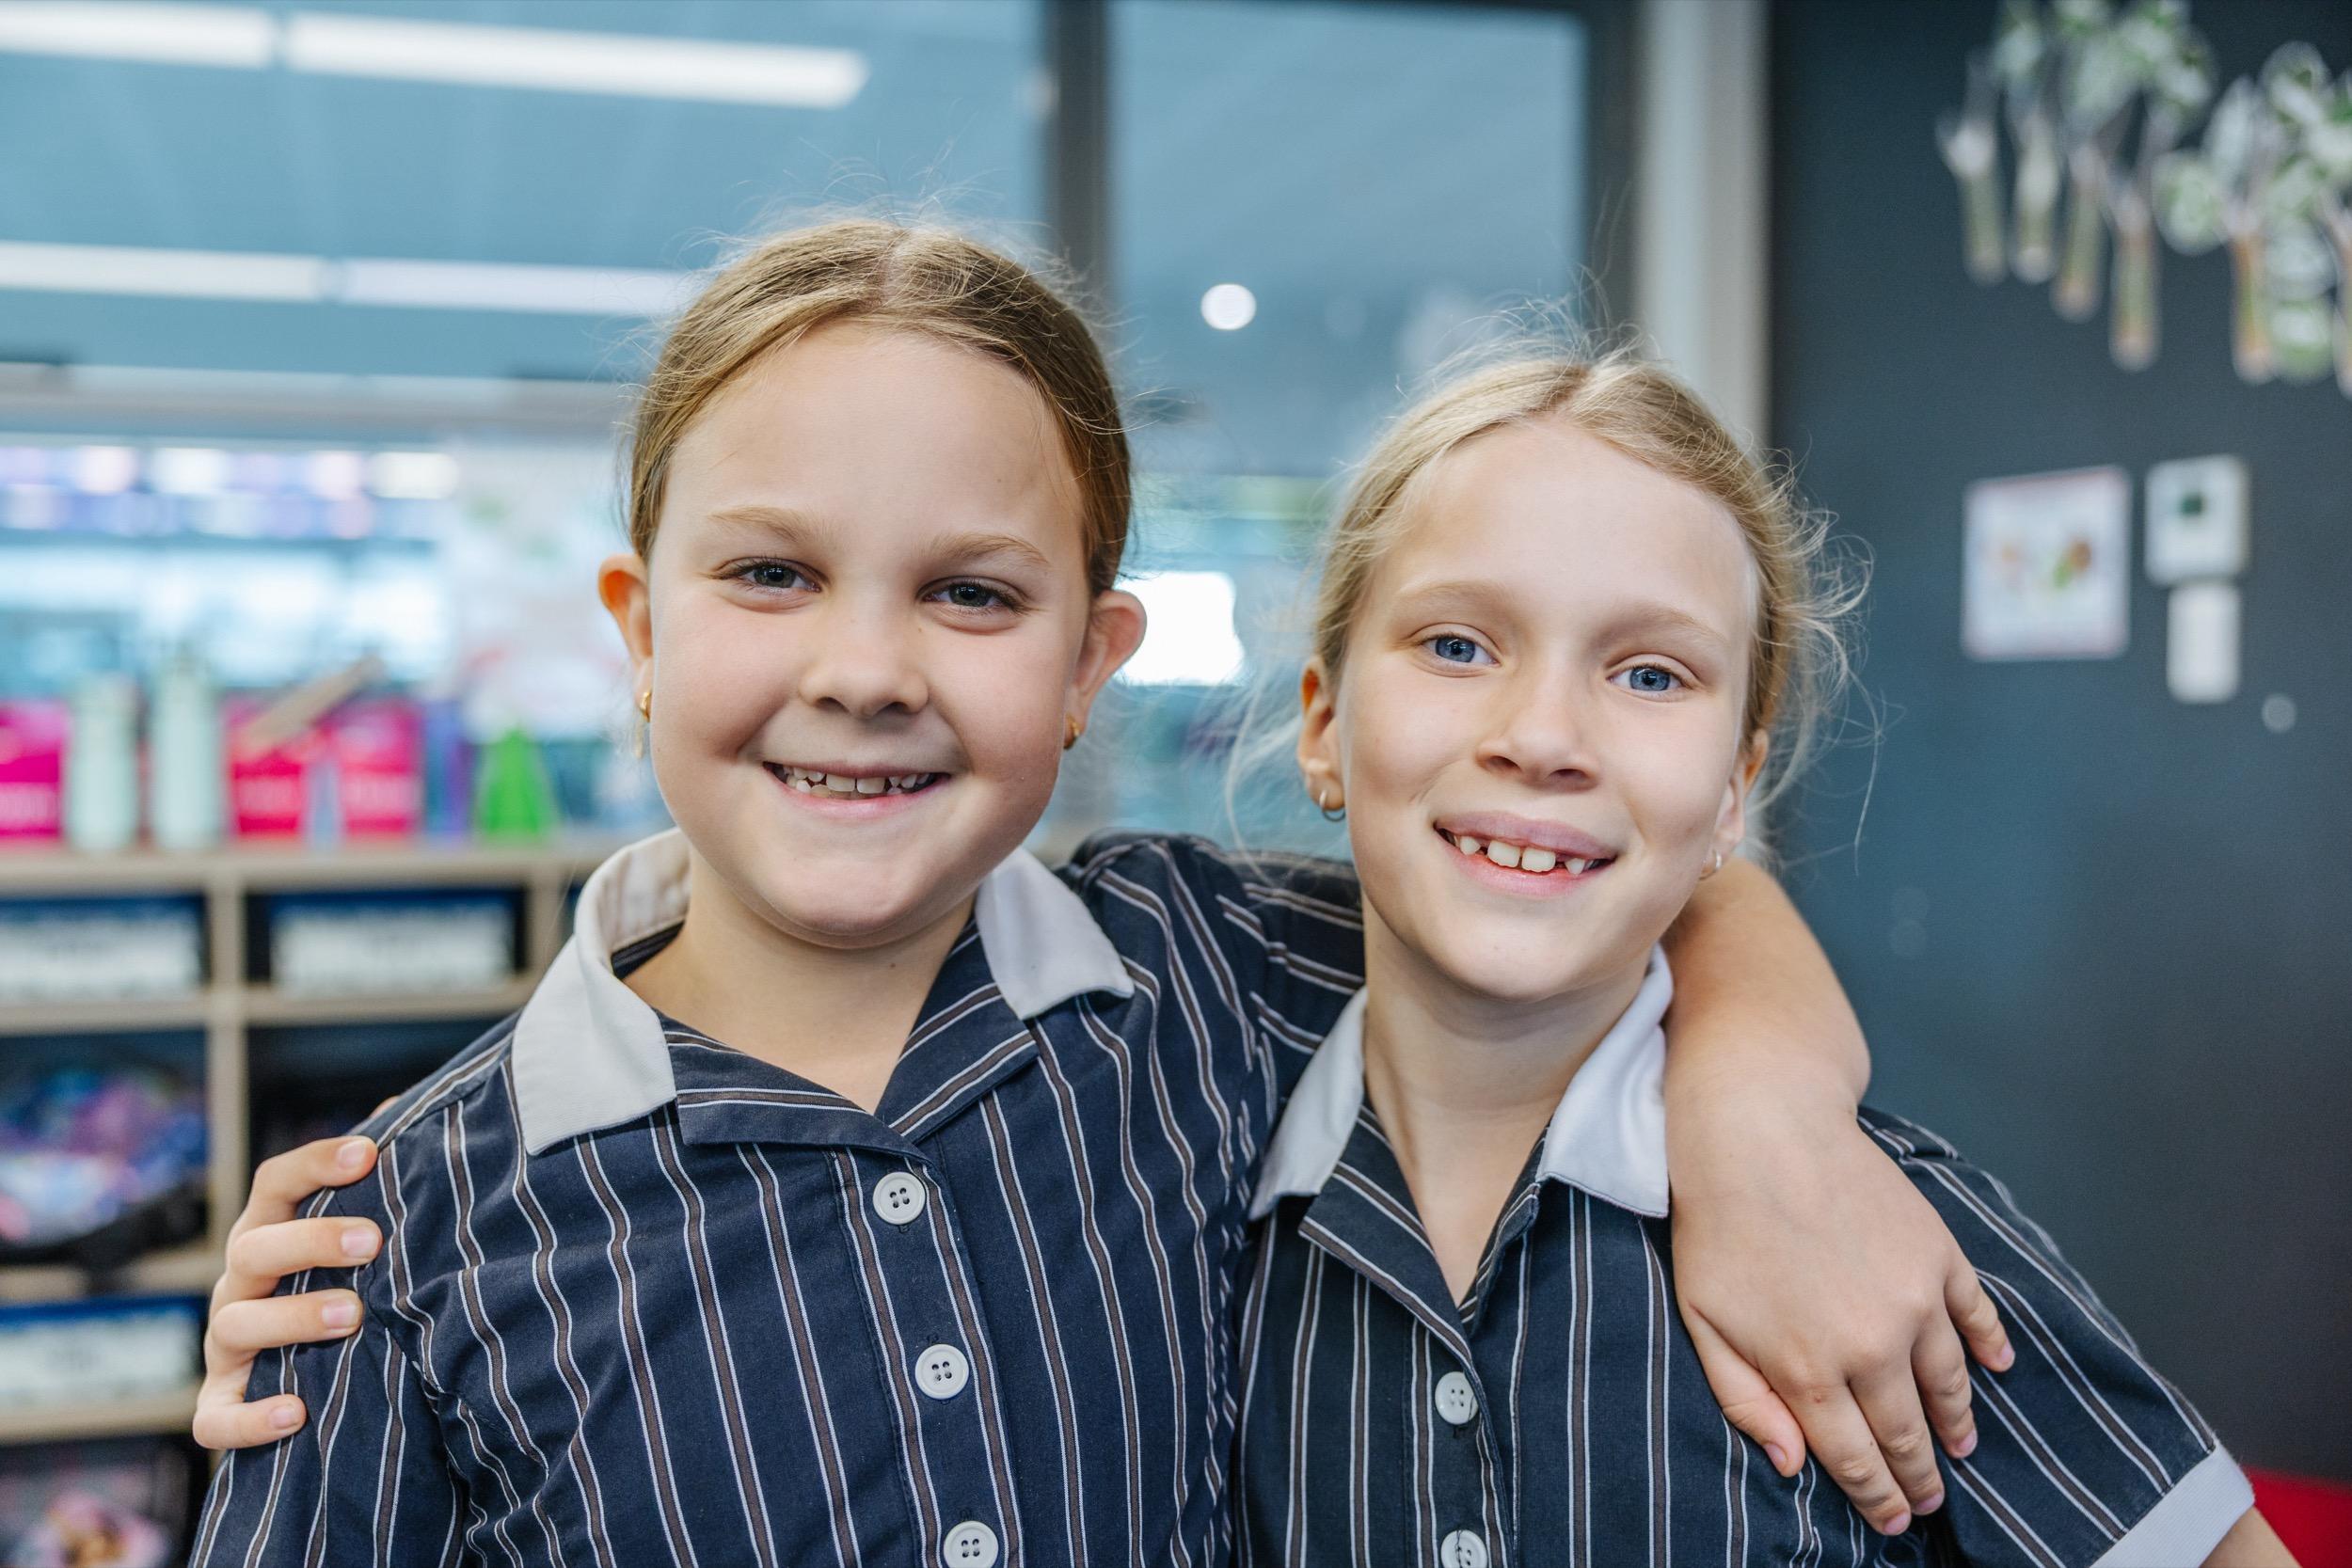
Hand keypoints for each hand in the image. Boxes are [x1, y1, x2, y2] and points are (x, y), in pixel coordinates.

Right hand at [192, 1136, 385, 1449]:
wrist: (319, 1381)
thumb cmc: (343, 1282)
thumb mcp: (360, 1236)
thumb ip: (379, 1181)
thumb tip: (407, 1110)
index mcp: (271, 1230)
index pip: (277, 1182)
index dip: (316, 1162)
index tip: (368, 1152)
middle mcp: (239, 1282)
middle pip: (255, 1247)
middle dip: (312, 1240)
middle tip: (373, 1241)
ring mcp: (225, 1343)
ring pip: (237, 1323)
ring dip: (292, 1317)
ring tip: (353, 1314)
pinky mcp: (221, 1403)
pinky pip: (215, 1418)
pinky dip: (248, 1419)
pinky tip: (294, 1412)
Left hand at [1667, 1087, 2012, 1535]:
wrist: (1762, 1129)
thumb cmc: (1717, 1225)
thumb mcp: (1703, 1321)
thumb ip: (1745, 1399)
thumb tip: (1792, 1464)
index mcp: (1809, 1370)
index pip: (1856, 1458)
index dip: (1879, 1497)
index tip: (1896, 1521)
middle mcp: (1872, 1346)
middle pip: (1909, 1433)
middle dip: (1922, 1477)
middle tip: (1931, 1502)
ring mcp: (1915, 1300)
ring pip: (1949, 1385)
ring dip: (1957, 1423)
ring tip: (1960, 1447)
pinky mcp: (1939, 1256)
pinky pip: (1979, 1316)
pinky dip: (1991, 1348)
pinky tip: (1997, 1369)